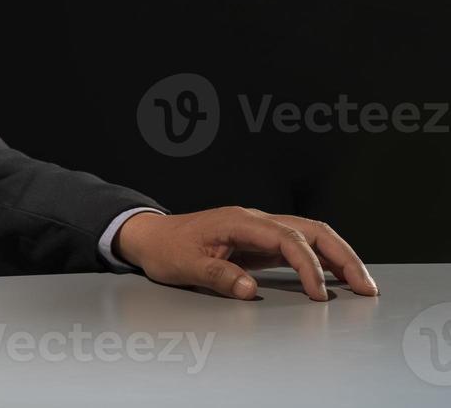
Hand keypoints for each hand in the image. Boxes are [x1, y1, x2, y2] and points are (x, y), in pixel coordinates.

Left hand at [115, 206, 377, 300]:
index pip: (287, 238)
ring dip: (338, 257)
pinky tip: (335, 278)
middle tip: (364, 287)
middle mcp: (254, 221)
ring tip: (361, 285)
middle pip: (310, 230)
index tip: (319, 294)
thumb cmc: (166, 248)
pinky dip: (321, 260)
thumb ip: (218, 275)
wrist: (151, 236)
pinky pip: (299, 247)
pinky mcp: (259, 243)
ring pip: (310, 235)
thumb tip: (250, 290)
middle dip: (342, 256)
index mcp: (239, 222)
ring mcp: (259, 230)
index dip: (308, 266)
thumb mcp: (186, 265)